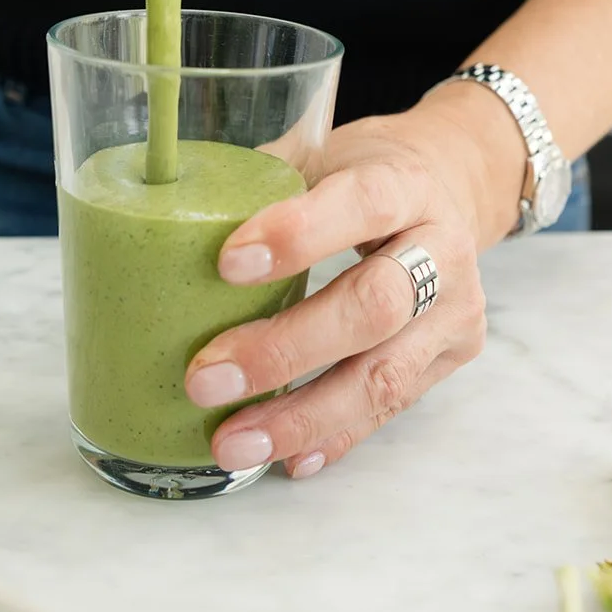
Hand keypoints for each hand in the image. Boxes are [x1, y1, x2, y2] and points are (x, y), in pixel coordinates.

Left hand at [184, 87, 524, 478]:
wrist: (451, 188)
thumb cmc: (362, 171)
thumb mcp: (317, 153)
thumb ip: (254, 180)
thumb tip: (157, 211)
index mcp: (403, 182)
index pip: (361, 204)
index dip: (298, 236)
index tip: (227, 265)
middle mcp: (441, 247)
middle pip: (376, 306)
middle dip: (285, 349)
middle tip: (204, 378)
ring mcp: (455, 311)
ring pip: (386, 376)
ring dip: (303, 416)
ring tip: (233, 442)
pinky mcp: (450, 358)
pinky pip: (391, 409)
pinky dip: (334, 436)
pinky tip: (287, 458)